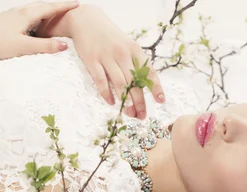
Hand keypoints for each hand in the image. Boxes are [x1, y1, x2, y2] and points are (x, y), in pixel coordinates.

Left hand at [0, 1, 79, 64]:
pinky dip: (33, 17)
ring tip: (53, 14)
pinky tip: (32, 24)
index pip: (50, 8)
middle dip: (56, 7)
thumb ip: (44, 46)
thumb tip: (64, 45)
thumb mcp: (23, 47)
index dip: (64, 6)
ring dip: (44, 12)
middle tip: (68, 7)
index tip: (76, 3)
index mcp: (25, 15)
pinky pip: (24, 16)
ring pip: (32, 11)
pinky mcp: (3, 21)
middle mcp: (18, 12)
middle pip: (41, 6)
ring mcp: (9, 15)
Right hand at [36, 5, 164, 119]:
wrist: (86, 21)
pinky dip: (107, 93)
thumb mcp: (126, 45)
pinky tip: (111, 102)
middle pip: (134, 82)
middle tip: (142, 115)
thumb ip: (134, 63)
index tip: (161, 101)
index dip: (156, 87)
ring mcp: (106, 57)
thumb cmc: (110, 37)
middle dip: (140, 101)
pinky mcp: (92, 60)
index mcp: (134, 50)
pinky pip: (101, 81)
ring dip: (126, 101)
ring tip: (130, 113)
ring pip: (120, 83)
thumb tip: (143, 87)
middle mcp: (122, 53)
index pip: (148, 71)